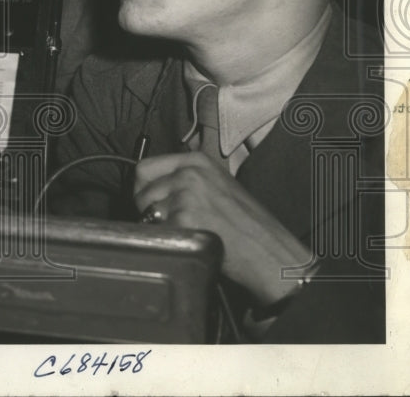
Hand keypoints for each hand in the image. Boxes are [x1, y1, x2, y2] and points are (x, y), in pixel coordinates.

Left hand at [133, 152, 311, 304]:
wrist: (268, 249)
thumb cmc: (247, 223)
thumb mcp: (217, 184)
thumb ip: (184, 178)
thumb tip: (150, 185)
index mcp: (196, 161)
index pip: (144, 168)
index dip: (143, 188)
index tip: (150, 201)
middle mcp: (189, 174)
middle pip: (141, 192)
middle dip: (147, 210)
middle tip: (169, 223)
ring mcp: (186, 195)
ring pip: (146, 213)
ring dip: (157, 226)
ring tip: (184, 232)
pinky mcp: (184, 219)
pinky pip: (157, 231)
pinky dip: (167, 240)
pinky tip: (189, 241)